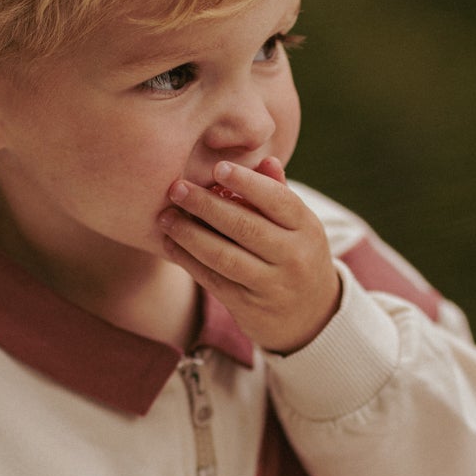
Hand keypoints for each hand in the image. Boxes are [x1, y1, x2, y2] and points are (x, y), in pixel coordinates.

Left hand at [160, 157, 340, 354]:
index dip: (246, 183)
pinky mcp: (248, 306)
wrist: (310, 316)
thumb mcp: (299, 227)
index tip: (217, 168)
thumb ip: (279, 194)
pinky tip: (170, 243)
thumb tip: (265, 159)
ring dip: (189, 234)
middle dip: (206, 205)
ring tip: (166, 217)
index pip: (277, 199)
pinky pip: (212, 280)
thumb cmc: (296, 256)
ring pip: (224, 256)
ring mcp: (271, 285)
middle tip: (177, 188)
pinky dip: (188, 260)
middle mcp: (293, 257)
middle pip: (244, 227)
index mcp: (307, 228)